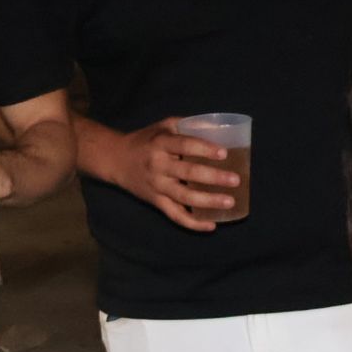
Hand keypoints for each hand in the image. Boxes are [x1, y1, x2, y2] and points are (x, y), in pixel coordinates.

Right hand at [111, 118, 238, 231]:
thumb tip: (216, 128)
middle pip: (188, 173)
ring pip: (184, 197)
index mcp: (160, 143)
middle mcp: (158, 165)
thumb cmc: (146, 140)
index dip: (204, 148)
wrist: (116, 160)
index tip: (224, 153)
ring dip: (208, 201)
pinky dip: (193, 223)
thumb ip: (186, 125)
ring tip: (230, 201)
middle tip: (235, 179)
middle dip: (213, 177)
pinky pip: (175, 215)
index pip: (184, 145)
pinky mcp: (156, 201)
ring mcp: (157, 186)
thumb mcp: (162, 126)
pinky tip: (212, 225)